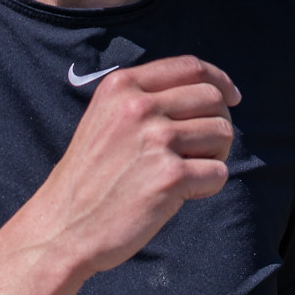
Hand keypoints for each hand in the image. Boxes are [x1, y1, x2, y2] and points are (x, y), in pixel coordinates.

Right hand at [31, 55, 239, 278]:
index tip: (231, 97)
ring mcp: (155, 140)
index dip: (220, 81)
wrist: (63, 227)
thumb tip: (209, 92)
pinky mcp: (170, 176)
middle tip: (202, 151)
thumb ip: (145, 99)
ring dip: (214, 156)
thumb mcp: (105, 119)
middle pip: (213, 99)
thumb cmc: (89, 178)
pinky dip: (208, 186)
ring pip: (222, 134)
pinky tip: (180, 195)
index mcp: (122, 86)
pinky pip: (219, 173)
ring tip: (185, 174)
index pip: (191, 67)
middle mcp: (139, 107)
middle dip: (217, 124)